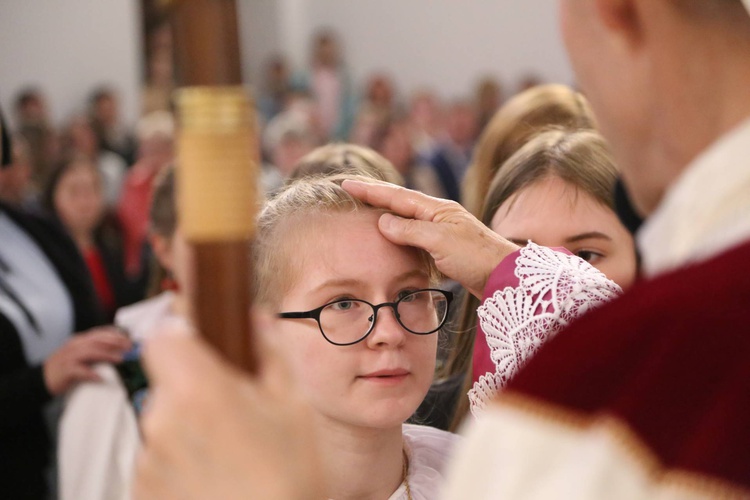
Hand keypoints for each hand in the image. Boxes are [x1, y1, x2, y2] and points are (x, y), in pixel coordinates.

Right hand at [43, 327, 131, 394]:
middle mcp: (74, 345)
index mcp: (79, 340)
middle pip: (97, 340)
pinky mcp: (65, 370)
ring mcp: (69, 357)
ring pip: (90, 352)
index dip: (115, 334)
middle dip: (115, 342)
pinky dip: (90, 373)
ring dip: (106, 355)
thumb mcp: (80, 355)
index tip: (128, 338)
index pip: (99, 333)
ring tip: (120, 359)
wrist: (42, 379)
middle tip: (129, 348)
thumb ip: (94, 351)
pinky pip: (79, 371)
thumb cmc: (65, 367)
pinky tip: (101, 378)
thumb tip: (117, 351)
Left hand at [134, 319, 322, 499]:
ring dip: (190, 428)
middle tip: (238, 412)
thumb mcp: (294, 404)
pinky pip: (159, 459)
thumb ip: (270, 348)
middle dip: (198, 387)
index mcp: (197, 390)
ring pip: (165, 422)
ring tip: (233, 455)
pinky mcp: (143, 492)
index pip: (163, 337)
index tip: (205, 342)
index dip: (184, 334)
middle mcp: (160, 422)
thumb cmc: (289, 476)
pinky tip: (218, 479)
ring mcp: (148, 462)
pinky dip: (181, 462)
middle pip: (169, 382)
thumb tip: (254, 315)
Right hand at [342, 179, 518, 297]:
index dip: (371, 191)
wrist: (505, 277)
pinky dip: (398, 231)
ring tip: (366, 205)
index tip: (347, 184)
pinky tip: (392, 234)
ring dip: (385, 210)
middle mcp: (439, 216)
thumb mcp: (440, 241)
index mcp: (437, 209)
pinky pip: (414, 234)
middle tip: (351, 187)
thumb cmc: (476, 257)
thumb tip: (382, 221)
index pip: (396, 196)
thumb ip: (410, 230)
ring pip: (407, 217)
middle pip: (400, 201)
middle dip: (376, 194)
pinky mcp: (445, 248)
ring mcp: (443, 231)